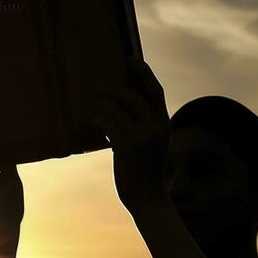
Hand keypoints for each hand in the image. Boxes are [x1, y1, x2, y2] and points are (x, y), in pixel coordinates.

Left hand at [90, 56, 171, 213]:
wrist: (148, 199)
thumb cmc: (146, 172)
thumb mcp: (152, 145)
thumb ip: (144, 126)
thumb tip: (122, 106)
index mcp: (164, 124)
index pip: (155, 90)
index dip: (143, 72)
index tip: (131, 58)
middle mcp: (155, 127)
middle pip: (131, 95)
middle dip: (113, 92)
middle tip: (102, 95)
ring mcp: (141, 136)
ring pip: (115, 108)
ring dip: (101, 106)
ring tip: (94, 109)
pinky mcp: (125, 146)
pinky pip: (107, 122)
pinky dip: (97, 118)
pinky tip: (93, 121)